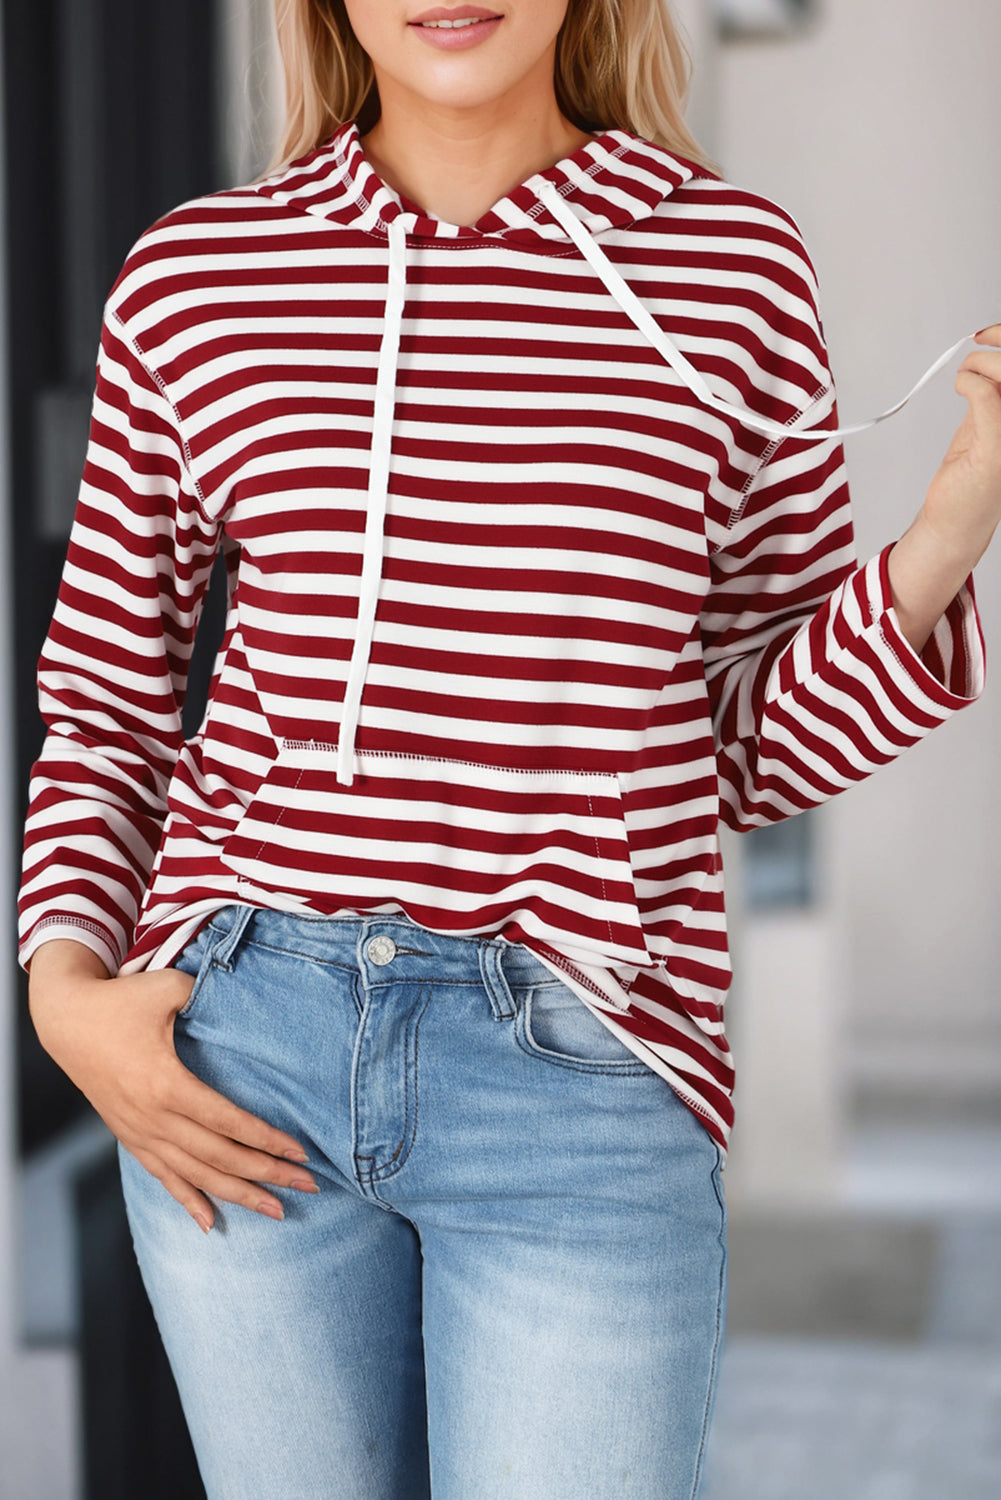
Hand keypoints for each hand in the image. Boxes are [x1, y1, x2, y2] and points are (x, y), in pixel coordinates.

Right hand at [28, 939, 318, 1232]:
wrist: (67, 1021)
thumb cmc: (121, 1001)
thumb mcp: (168, 988)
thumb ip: (207, 997)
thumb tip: (243, 1003)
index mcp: (167, 1084)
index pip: (228, 1123)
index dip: (266, 1140)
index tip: (300, 1153)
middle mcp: (154, 1118)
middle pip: (220, 1157)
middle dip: (267, 1174)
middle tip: (308, 1186)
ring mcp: (140, 1132)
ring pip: (196, 1175)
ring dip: (238, 1196)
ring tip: (276, 1211)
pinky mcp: (130, 1137)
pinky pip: (162, 1177)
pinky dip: (188, 1201)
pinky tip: (209, 1223)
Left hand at [888, 325, 1000, 653]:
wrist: (956, 521)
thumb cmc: (973, 475)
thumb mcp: (988, 424)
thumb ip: (995, 393)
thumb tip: (989, 357)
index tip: (987, 334)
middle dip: (996, 347)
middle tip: (977, 345)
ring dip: (980, 364)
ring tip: (967, 378)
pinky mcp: (998, 446)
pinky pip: (986, 394)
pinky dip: (970, 382)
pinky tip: (962, 388)